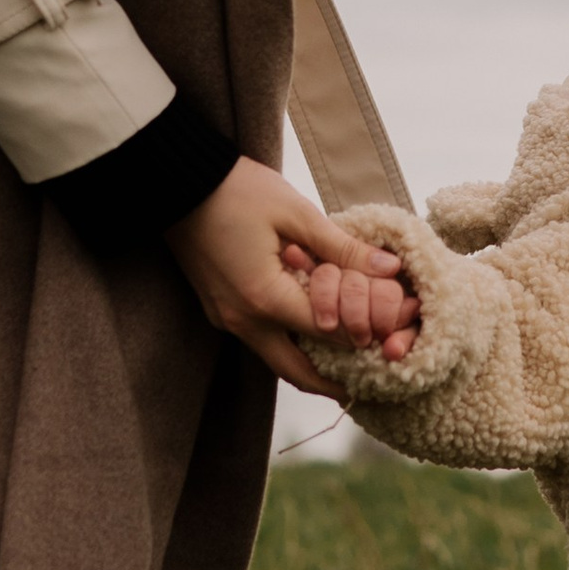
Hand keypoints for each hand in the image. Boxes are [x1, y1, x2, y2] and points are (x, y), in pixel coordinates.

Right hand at [165, 159, 418, 394]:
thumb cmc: (237, 191)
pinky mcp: (219, 310)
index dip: (362, 333)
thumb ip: (343, 248)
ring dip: (309, 364)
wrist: (178, 183)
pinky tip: (310, 333)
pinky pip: (260, 339)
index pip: (327, 332)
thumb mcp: (296, 214)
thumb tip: (390, 270)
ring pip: (275, 359)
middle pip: (296, 371)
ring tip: (345, 363)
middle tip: (367, 385)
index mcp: (265, 298)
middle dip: (332, 383)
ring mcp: (227, 318)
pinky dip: (288, 344)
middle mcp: (243, 320)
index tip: (390, 335)